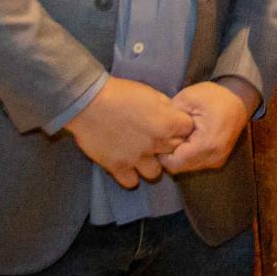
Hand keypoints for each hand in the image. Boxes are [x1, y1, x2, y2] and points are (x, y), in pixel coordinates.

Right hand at [65, 76, 194, 188]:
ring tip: (141, 155)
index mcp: (167, 123)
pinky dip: (130, 175)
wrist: (88, 102)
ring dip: (149, 164)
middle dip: (167, 146)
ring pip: (155, 173)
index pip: (188, 130)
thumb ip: (166, 109)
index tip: (172, 126)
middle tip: (155, 140)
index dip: (181, 128)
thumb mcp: (151, 94)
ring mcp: (137, 158)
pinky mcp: (118, 167)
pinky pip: (131, 182)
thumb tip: (173, 117)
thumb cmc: (120, 93)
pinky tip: (126, 165)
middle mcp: (156, 143)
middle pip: (174, 152)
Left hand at [159, 79, 253, 174]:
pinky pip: (196, 164)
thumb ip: (169, 117)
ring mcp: (217, 160)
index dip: (161, 153)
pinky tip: (186, 141)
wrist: (240, 98)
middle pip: (179, 167)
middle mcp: (213, 157)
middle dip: (169, 155)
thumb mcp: (188, 98)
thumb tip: (154, 132)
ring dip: (178, 156)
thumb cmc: (214, 97)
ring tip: (176, 138)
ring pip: (187, 167)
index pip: (173, 162)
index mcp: (206, 144)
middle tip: (164, 137)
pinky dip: (187, 156)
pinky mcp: (218, 159)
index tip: (157, 138)